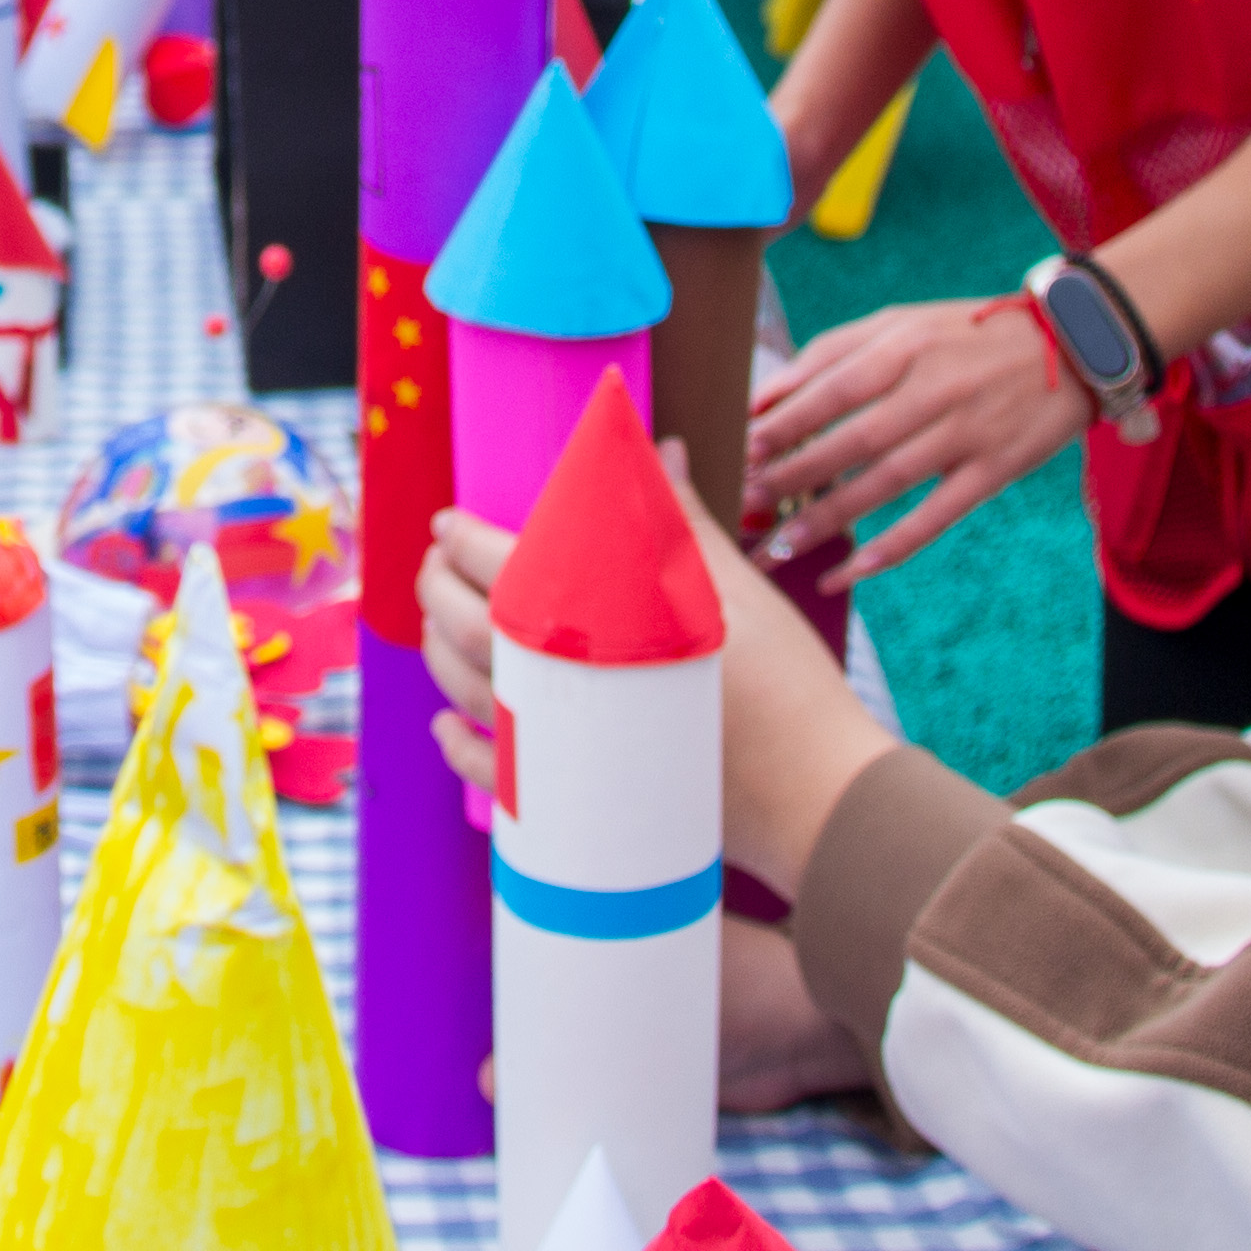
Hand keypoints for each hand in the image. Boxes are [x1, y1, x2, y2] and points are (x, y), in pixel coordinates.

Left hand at [424, 461, 893, 911]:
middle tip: (433, 564)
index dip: (464, 540)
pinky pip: (494, 778)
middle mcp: (572, 686)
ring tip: (434, 622)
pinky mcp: (580, 802)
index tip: (447, 523)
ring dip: (437, 654)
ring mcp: (569, 751)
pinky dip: (458, 747)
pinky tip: (446, 723)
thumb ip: (681, 520)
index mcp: (605, 624)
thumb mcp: (735, 592)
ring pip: (469, 696)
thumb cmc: (787, 689)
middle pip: (468, 631)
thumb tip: (659, 448)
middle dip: (437, 590)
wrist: (818, 797)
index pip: (507, 567)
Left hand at [745, 296, 1089, 588]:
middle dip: (793, 474)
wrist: (1069, 346)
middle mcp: (934, 389)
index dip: (783, 421)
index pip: (831, 387)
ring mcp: (966, 434)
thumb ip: (832, 352)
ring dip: (828, 518)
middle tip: (745, 501)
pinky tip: (850, 572)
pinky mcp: (993, 471)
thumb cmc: (965, 334)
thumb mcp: (900, 323)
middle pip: (852, 439)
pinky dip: (891, 549)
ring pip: (886, 484)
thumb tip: (765, 393)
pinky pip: (935, 518)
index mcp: (905, 345)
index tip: (740, 447)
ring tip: (779, 545)